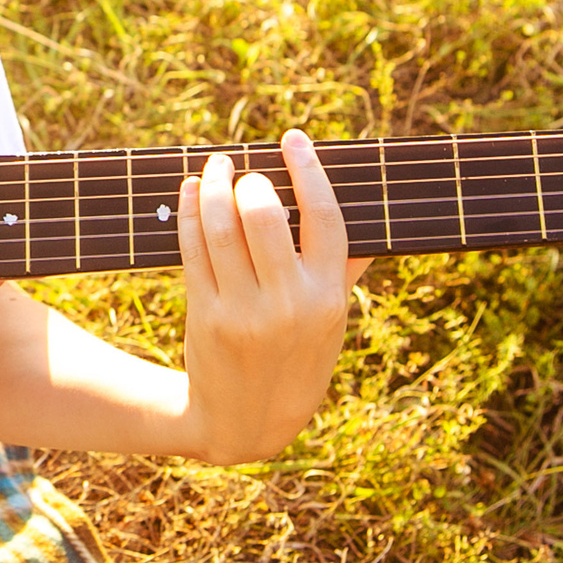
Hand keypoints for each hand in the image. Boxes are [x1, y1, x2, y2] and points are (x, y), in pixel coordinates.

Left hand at [173, 130, 370, 463]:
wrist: (246, 424)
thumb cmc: (296, 361)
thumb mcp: (331, 323)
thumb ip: (344, 270)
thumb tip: (373, 217)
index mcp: (330, 298)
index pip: (327, 219)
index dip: (309, 170)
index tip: (292, 138)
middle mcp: (291, 304)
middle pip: (267, 215)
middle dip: (252, 180)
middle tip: (245, 170)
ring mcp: (245, 312)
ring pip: (224, 227)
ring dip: (215, 186)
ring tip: (215, 167)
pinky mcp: (207, 316)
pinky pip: (193, 249)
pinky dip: (190, 211)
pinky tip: (191, 190)